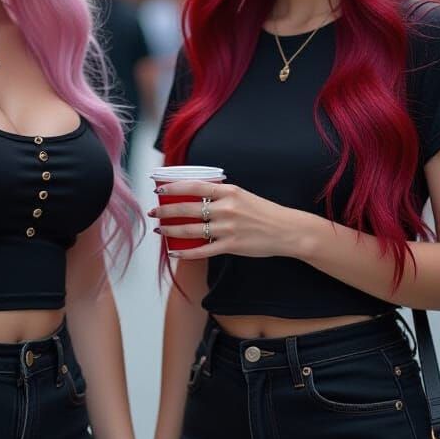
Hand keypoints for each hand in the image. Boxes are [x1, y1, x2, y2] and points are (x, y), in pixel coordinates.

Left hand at [149, 180, 299, 260]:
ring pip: (190, 230)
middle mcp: (226, 208)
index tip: (158, 188)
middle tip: (153, 212)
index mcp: (228, 191)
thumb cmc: (264, 212)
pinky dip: (185, 252)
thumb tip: (198, 193)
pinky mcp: (231, 246)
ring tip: (159, 230)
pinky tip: (174, 251)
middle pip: (186, 208)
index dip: (172, 187)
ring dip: (170, 230)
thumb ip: (221, 194)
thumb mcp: (242, 195)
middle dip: (165, 210)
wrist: (287, 230)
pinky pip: (202, 250)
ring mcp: (227, 228)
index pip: (193, 186)